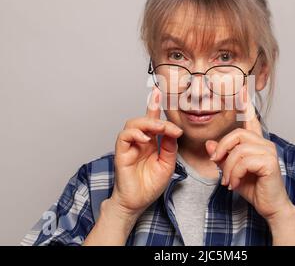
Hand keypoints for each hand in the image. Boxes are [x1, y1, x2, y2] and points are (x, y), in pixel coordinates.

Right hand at [110, 87, 182, 216]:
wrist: (137, 203)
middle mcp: (139, 141)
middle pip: (143, 119)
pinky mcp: (121, 153)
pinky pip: (124, 136)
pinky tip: (145, 138)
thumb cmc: (150, 185)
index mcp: (150, 143)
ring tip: (159, 130)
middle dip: (156, 117)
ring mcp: (129, 146)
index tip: (160, 92)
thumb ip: (170, 147)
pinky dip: (134, 133)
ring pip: (132, 123)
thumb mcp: (167, 164)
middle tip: (169, 126)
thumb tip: (173, 131)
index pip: (152, 121)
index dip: (154, 106)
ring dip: (147, 123)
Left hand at [206, 87, 294, 244]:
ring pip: (238, 150)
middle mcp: (264, 143)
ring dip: (227, 168)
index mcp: (257, 143)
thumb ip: (222, 157)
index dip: (246, 104)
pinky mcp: (269, 162)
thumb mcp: (231, 172)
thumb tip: (209, 144)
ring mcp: (269, 151)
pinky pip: (243, 161)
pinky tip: (235, 184)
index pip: (251, 120)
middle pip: (237, 134)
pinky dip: (234, 174)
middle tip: (216, 164)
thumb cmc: (254, 189)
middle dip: (222, 149)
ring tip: (228, 182)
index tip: (242, 87)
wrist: (270, 207)